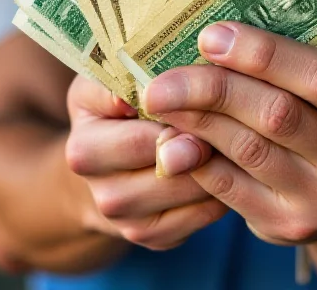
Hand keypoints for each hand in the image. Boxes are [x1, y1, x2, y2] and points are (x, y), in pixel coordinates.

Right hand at [65, 75, 226, 249]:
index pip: (136, 141)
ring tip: (232, 136)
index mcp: (84, 150)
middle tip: (227, 120)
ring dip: (215, 166)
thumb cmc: (114, 106)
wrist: (106, 160)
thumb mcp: (105, 82)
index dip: (176, 120)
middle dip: (200, 144)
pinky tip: (228, 164)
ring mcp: (128, 222)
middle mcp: (101, 194)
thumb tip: (139, 92)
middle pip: (166, 171)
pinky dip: (220, 190)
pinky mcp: (154, 237)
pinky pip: (199, 216)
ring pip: (187, 193)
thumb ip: (117, 79)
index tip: (201, 99)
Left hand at [142, 22, 316, 244]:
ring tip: (159, 98)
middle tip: (162, 75)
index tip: (211, 35)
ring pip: (248, 151)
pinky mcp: (292, 227)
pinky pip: (231, 189)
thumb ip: (311, 45)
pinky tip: (173, 133)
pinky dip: (197, 157)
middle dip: (213, 88)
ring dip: (196, 120)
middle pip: (278, 115)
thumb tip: (242, 1)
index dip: (263, 54)